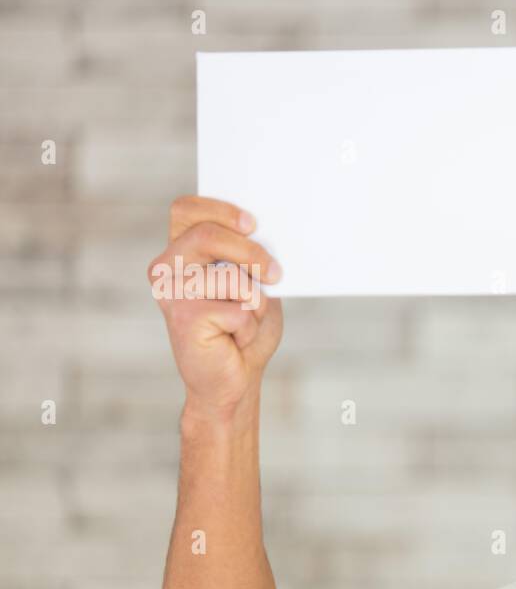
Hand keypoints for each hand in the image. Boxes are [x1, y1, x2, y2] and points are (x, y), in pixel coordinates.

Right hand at [148, 196, 284, 422]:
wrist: (235, 379)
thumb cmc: (244, 329)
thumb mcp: (253, 284)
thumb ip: (248, 258)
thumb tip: (264, 233)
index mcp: (180, 251)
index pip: (186, 209)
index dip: (219, 209)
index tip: (253, 223)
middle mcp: (166, 268)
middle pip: (207, 235)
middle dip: (252, 253)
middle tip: (275, 274)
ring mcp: (170, 293)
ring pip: (232, 277)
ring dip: (255, 303)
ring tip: (244, 322)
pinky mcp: (182, 317)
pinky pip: (238, 309)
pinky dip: (250, 327)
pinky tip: (235, 339)